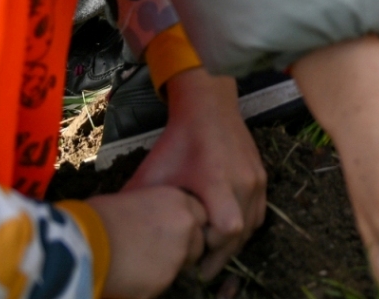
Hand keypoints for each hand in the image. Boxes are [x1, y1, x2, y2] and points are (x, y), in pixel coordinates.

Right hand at [86, 186, 207, 298]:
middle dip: (183, 250)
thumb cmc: (97, 216)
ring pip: (182, 266)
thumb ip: (153, 213)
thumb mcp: (131, 201)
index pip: (198, 216)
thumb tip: (152, 223)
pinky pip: (162, 284)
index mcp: (178, 200)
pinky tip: (129, 277)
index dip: (185, 227)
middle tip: (155, 253)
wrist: (84, 243)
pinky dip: (149, 284)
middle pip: (197, 243)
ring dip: (167, 267)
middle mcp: (185, 226)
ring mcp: (178, 255)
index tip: (171, 233)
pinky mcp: (165, 281)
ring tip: (138, 264)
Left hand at [125, 67, 265, 277]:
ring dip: (234, 244)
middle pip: (240, 235)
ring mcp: (256, 179)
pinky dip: (246, 227)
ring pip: (252, 226)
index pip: (227, 230)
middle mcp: (243, 181)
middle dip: (220, 255)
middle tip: (201, 271)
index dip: (210, 247)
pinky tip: (228, 234)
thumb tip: (117, 231)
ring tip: (213, 255)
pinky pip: (259, 212)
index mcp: (217, 181)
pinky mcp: (261, 176)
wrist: (208, 106)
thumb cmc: (178, 141)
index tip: (191, 253)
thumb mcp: (155, 171)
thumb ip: (141, 202)